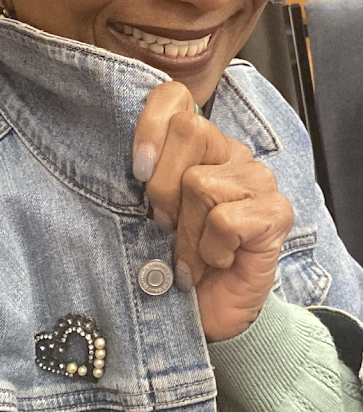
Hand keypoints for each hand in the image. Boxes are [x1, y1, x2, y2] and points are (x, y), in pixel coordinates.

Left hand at [133, 81, 293, 340]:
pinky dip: (210, 249)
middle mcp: (233, 153)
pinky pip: (225, 219)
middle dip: (163, 187)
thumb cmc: (172, 260)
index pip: (175, 97)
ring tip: (192, 254)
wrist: (208, 315)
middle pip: (189, 131)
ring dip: (186, 233)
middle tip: (165, 226)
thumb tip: (134, 159)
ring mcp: (260, 180)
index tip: (137, 170)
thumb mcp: (147, 210)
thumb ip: (144, 175)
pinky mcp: (277, 214)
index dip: (150, 125)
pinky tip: (217, 262)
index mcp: (201, 144)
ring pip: (201, 183)